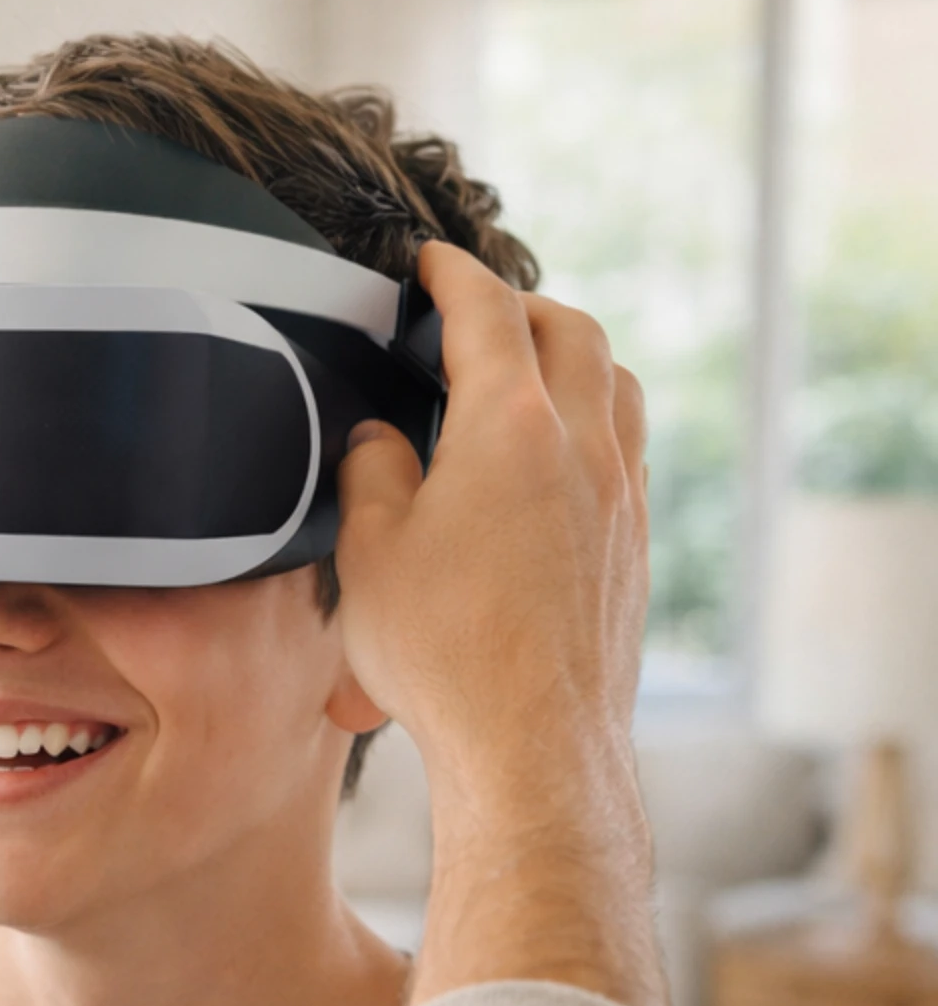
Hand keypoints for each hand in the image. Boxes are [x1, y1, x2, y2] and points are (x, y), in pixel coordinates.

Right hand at [335, 242, 664, 1005]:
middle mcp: (582, 446)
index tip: (429, 259)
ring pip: (616, 384)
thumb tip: (382, 439)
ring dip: (572, 357)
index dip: (451, 274)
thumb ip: (371, 472)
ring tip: (527, 373)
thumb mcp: (369, 550)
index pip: (486, 312)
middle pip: (571, 331)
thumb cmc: (442, 653)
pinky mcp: (634, 547)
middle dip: (521, 305)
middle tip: (474, 312)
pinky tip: (556, 460)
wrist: (532, 746)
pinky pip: (626, 449)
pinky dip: (592, 420)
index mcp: (510, 426)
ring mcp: (620, 496)